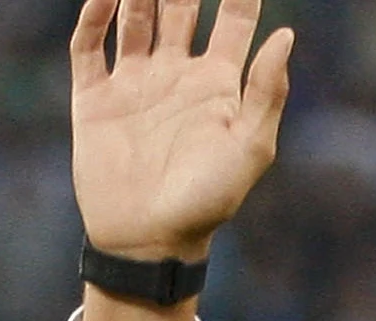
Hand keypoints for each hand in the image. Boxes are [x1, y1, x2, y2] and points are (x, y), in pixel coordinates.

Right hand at [70, 0, 294, 262]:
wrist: (148, 241)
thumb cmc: (208, 202)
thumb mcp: (250, 148)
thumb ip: (266, 92)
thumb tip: (286, 35)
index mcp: (218, 84)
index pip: (232, 19)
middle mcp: (176, 75)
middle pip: (180, 6)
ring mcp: (134, 84)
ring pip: (134, 17)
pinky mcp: (94, 99)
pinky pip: (89, 46)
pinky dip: (92, 16)